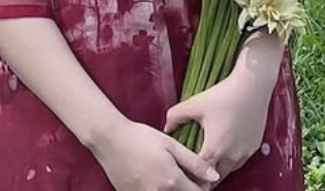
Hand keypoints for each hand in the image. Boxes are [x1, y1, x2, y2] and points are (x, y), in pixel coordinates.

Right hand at [90, 117, 219, 190]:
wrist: (110, 140)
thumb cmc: (141, 137)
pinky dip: (158, 190)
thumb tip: (214, 176)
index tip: (203, 179)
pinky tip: (155, 178)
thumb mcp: (170, 145)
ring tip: (171, 177)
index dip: (203, 188)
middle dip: (189, 190)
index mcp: (172, 182)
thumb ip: (193, 162)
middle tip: (188, 178)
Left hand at [163, 70, 271, 183]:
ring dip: (218, 169)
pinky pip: (240, 161)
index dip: (190, 175)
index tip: (184, 172)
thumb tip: (167, 127)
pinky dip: (231, 159)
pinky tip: (225, 146)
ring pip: (228, 171)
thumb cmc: (224, 94)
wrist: (252, 85)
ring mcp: (244, 153)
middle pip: (214, 179)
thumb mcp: (196, 103)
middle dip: (203, 176)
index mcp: (214, 150)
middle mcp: (230, 157)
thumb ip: (176, 116)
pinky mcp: (254, 147)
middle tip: (194, 168)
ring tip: (209, 158)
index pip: (199, 176)